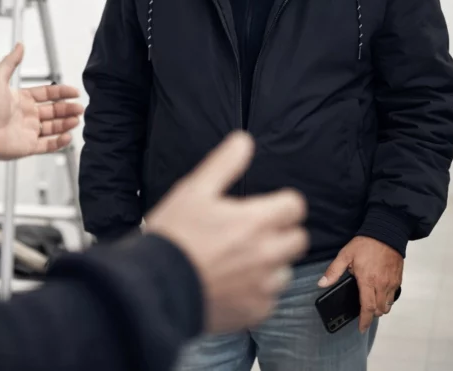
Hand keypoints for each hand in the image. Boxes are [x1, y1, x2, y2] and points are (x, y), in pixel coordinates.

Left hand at [0, 43, 83, 159]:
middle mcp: (27, 115)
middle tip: (79, 108)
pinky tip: (67, 136)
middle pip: (53, 111)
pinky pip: (48, 145)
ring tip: (75, 120)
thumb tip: (19, 46)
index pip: (46, 94)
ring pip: (53, 128)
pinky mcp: (28, 146)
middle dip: (67, 109)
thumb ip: (10, 62)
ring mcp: (28, 131)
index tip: (74, 92)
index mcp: (22, 100)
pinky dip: (59, 142)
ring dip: (66, 124)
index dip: (61, 93)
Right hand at [145, 131, 308, 333]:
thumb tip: (244, 141)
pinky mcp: (254, 311)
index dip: (281, 203)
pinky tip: (232, 285)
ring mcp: (262, 286)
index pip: (295, 206)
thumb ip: (224, 164)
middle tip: (253, 233)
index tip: (266, 207)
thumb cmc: (173, 235)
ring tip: (239, 262)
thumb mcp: (194, 189)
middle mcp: (266, 254)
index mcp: (256, 221)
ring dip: (269, 265)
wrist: (154, 285)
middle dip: (281, 233)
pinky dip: (255, 292)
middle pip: (298, 239)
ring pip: (284, 271)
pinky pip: (268, 299)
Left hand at [318, 235, 403, 332]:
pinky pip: (393, 296)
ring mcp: (392, 282)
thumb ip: (333, 271)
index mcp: (368, 280)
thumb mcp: (345, 255)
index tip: (361, 328)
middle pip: (379, 310)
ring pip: (388, 305)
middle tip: (363, 312)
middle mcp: (382, 284)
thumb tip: (321, 283)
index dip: (364, 320)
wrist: (386, 232)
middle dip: (371, 314)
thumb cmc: (366, 243)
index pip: (367, 307)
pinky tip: (379, 292)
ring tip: (370, 302)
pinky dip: (386, 299)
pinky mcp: (398, 279)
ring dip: (379, 308)